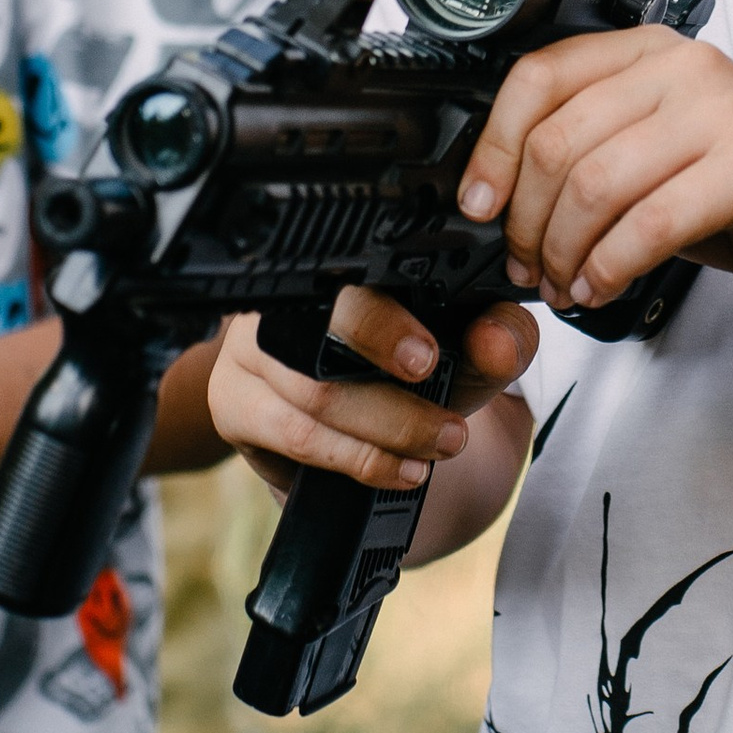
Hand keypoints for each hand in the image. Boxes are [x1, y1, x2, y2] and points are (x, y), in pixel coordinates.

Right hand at [206, 288, 537, 504]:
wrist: (380, 425)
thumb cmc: (421, 368)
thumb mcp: (473, 348)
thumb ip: (499, 335)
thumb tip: (496, 339)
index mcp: (337, 263)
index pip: (343, 276)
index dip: (381, 323)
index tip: (428, 358)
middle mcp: (279, 297)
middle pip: (315, 339)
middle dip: (388, 393)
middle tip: (448, 427)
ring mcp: (245, 350)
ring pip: (310, 397)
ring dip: (384, 434)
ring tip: (437, 450)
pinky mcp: (232, 405)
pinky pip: (293, 437)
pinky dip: (354, 459)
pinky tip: (399, 469)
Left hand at [459, 25, 732, 324]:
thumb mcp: (660, 157)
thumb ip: (591, 151)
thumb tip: (497, 191)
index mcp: (653, 51)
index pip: (540, 76)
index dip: (494, 147)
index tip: (479, 204)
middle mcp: (688, 67)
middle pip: (559, 139)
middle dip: (527, 220)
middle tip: (529, 265)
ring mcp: (725, 112)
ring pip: (594, 185)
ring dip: (564, 253)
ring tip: (567, 284)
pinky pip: (648, 225)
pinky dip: (608, 269)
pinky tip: (603, 288)